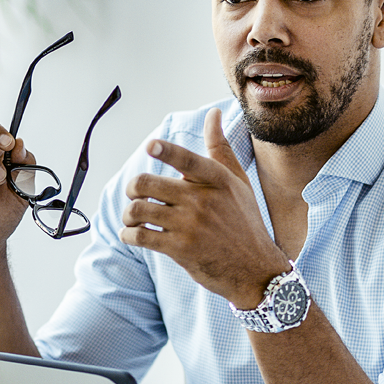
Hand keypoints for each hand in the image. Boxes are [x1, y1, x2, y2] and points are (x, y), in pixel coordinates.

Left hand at [120, 108, 290, 307]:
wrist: (255, 269)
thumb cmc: (244, 221)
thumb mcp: (238, 182)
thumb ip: (220, 148)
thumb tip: (213, 113)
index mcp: (216, 179)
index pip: (186, 159)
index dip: (165, 151)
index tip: (150, 146)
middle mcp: (203, 200)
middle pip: (147, 184)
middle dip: (133, 189)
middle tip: (135, 195)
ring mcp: (190, 226)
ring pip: (139, 210)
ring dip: (129, 214)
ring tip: (133, 217)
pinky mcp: (180, 250)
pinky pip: (140, 236)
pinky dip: (129, 235)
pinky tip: (133, 235)